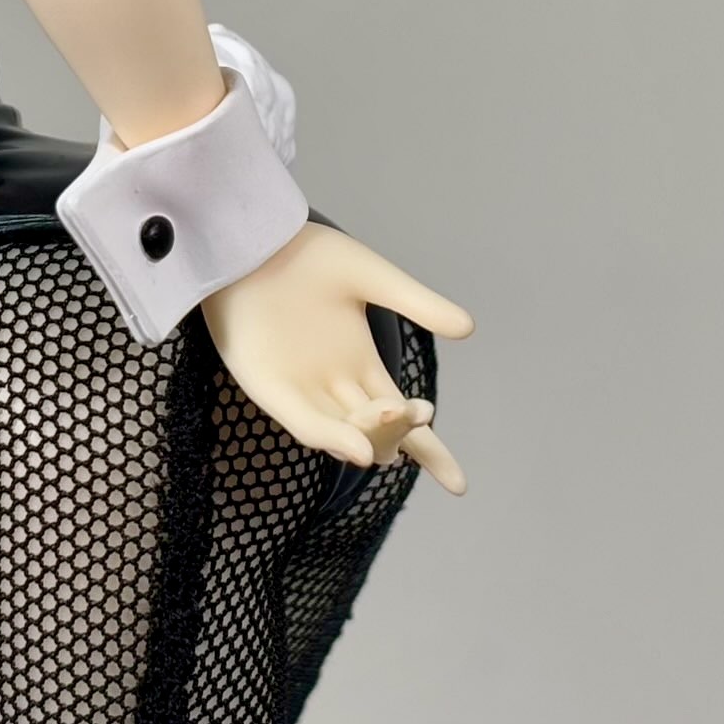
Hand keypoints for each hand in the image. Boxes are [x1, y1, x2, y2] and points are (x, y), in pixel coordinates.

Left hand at [199, 221, 475, 494]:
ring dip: (373, 440)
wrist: (254, 237)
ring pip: (346, 435)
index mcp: (361, 364)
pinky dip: (333, 438)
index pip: (404, 420)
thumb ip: (417, 303)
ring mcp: (301, 390)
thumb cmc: (307, 254)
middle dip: (402, 440)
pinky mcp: (267, 388)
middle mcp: (333, 386)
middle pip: (379, 436)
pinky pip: (304, 423)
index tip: (459, 485)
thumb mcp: (371, 277)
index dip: (430, 451)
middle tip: (415, 413)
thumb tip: (469, 328)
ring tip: (390, 430)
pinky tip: (361, 448)